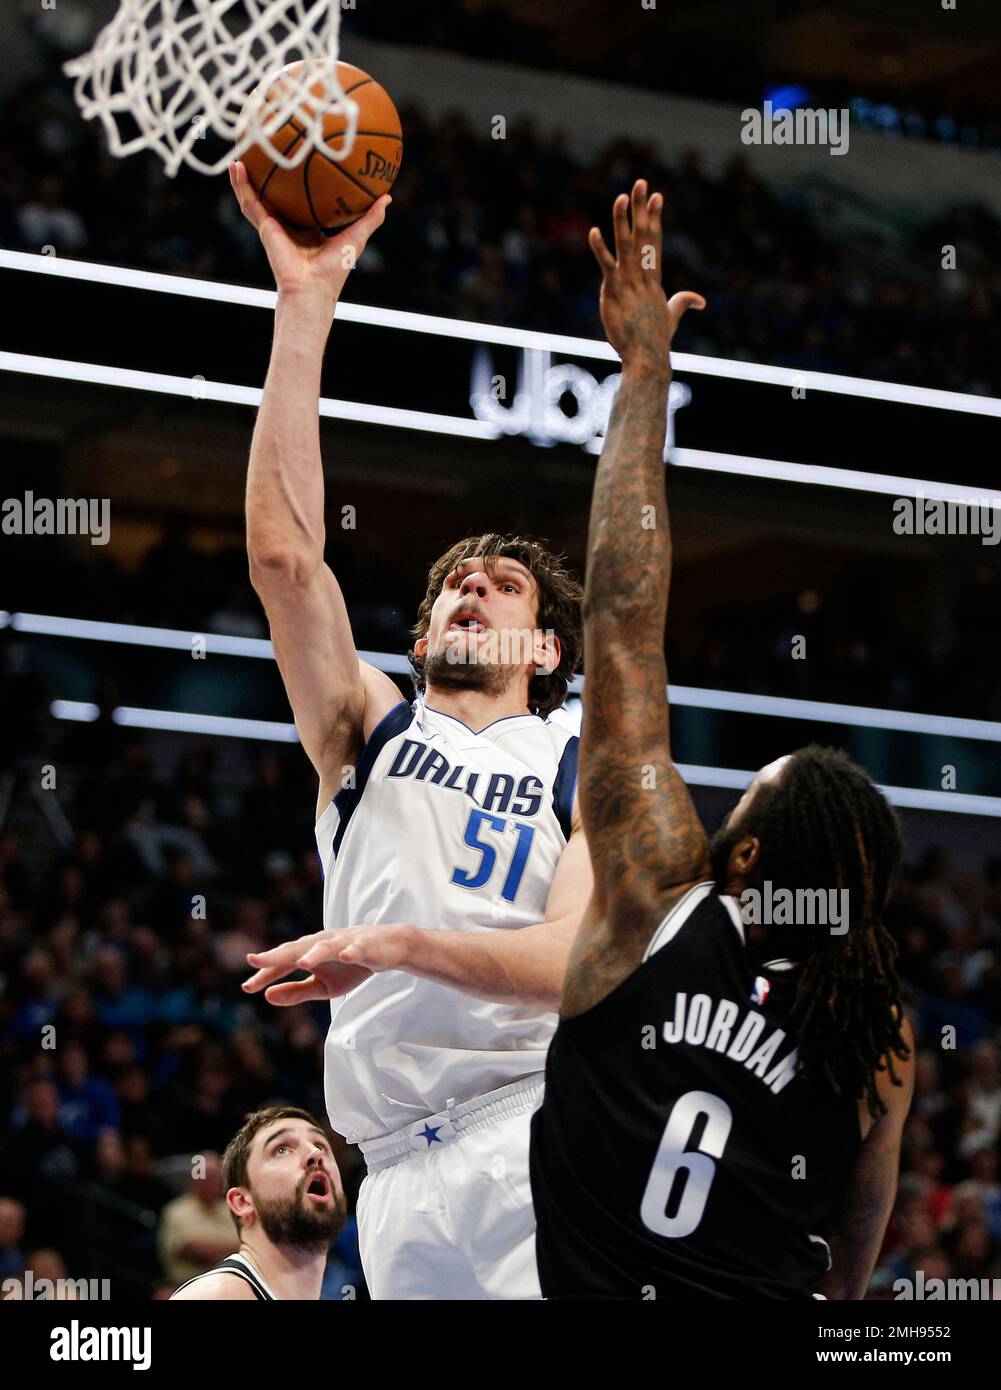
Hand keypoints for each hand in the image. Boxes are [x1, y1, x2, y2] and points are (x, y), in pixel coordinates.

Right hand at [229, 160, 390, 301]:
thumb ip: (371, 217)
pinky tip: (236, 165)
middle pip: (276, 194)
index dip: (299, 183)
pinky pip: (249, 201)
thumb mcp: (356, 237)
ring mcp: (274, 225)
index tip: (300, 160)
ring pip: (256, 194)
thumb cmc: (335, 270)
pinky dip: (241, 184)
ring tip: (241, 149)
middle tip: (267, 147)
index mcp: (308, 228)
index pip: (301, 201)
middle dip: (270, 173)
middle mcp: (288, 225)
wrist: (312, 289)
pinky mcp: (264, 226)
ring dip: (247, 174)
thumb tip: (387, 197)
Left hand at [242, 923, 417, 1005]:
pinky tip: (345, 956)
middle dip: (277, 955)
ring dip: (313, 953)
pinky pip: (358, 948)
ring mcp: (344, 942)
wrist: (389, 949)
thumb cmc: (351, 966)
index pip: (283, 963)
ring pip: (326, 946)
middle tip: (255, 960)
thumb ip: (296, 992)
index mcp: (309, 953)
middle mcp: (322, 943)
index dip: (265, 973)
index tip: (246, 987)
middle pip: (297, 949)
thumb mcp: (323, 986)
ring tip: (300, 963)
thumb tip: (266, 997)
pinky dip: (351, 951)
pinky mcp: (366, 944)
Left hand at [588, 180, 704, 368]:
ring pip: (626, 246)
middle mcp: (643, 277)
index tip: (657, 197)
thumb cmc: (656, 341)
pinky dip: (600, 249)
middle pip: (643, 236)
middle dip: (642, 209)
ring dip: (623, 221)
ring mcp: (629, 284)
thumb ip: (683, 303)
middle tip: (641, 183)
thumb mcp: (671, 317)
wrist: (648, 359)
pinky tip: (594, 231)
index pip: (655, 242)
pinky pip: (606, 266)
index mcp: (653, 280)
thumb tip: (700, 300)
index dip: (655, 219)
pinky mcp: (614, 293)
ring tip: (621, 197)